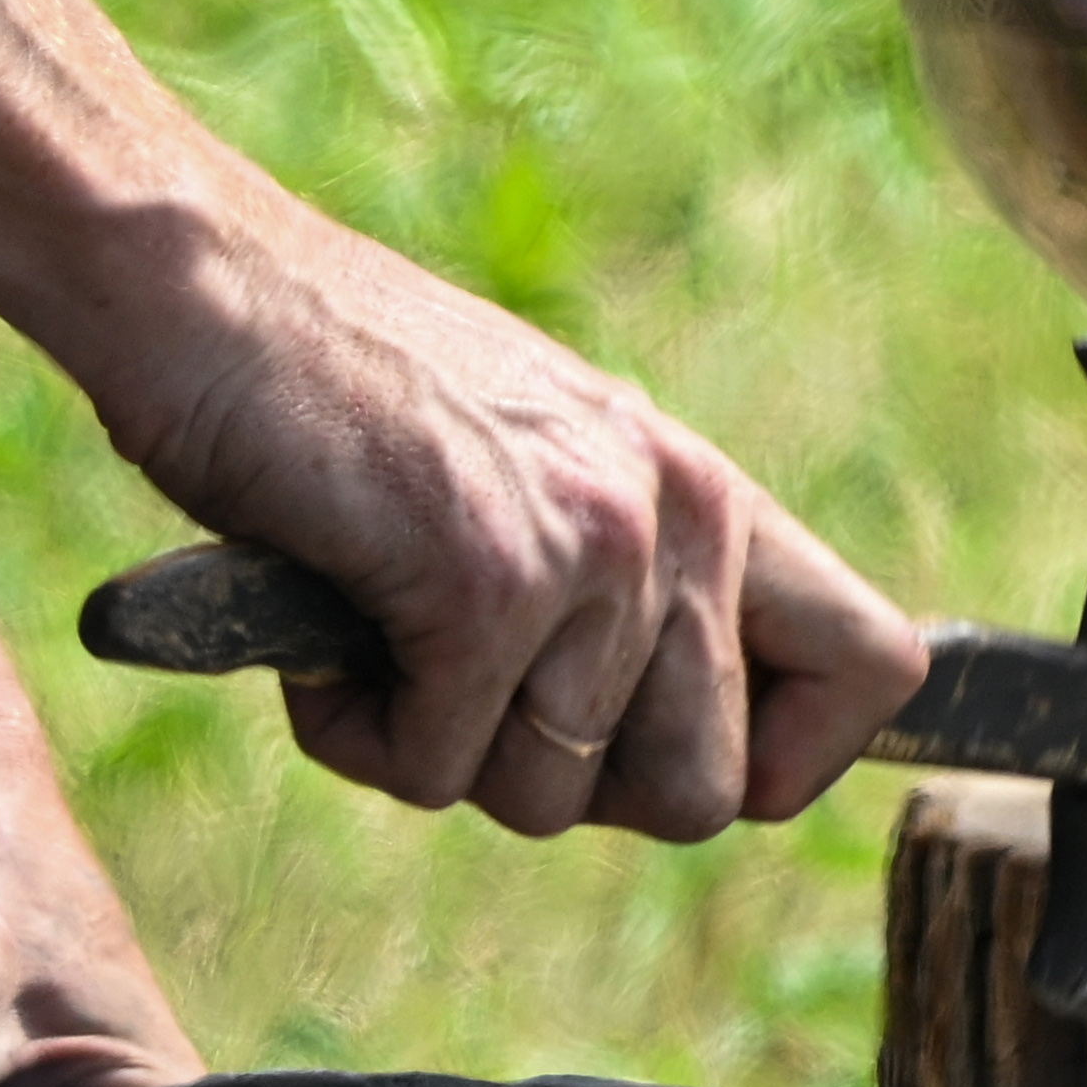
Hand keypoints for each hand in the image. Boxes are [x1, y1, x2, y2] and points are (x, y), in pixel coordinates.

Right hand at [0, 0, 930, 844]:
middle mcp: (679, 513)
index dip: (783, 761)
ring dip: (435, 749)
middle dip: (569, 786)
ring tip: (376, 619)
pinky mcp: (485, 581)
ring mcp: (590, 547)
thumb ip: (632, 589)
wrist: (207, 284)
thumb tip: (707, 773)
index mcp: (706, 488)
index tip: (658, 755)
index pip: (879, 669)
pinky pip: (431, 771)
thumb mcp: (541, 472)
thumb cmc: (346, 397)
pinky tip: (318, 621)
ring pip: (549, 802)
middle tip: (464, 686)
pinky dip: (351, 731)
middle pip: (700, 797)